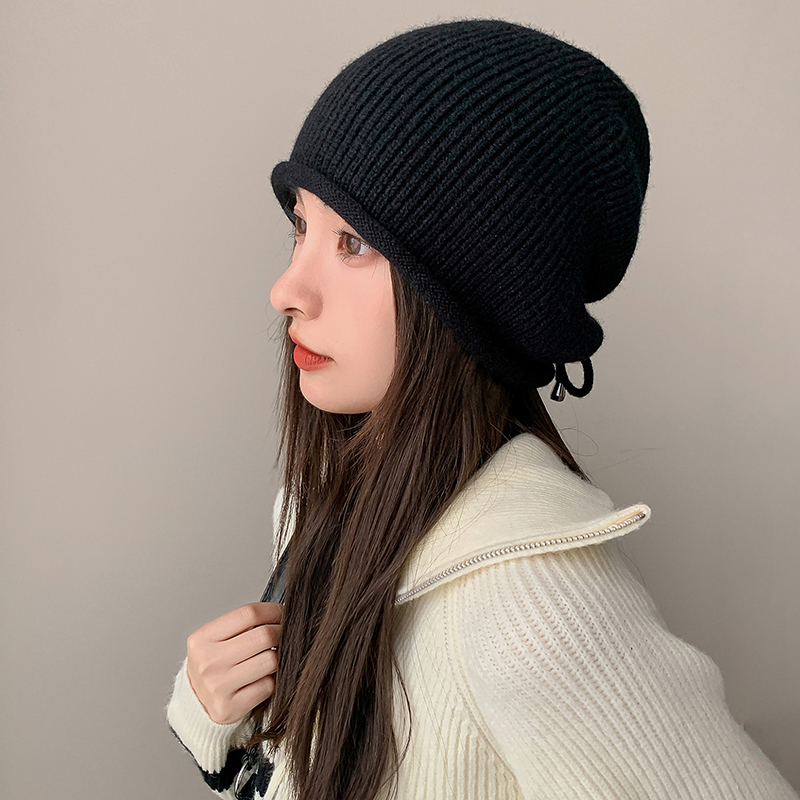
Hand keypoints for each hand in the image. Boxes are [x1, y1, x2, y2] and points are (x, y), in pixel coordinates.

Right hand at [185, 602, 282, 724]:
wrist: (196, 704)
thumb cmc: (212, 666)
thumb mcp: (215, 640)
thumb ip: (242, 625)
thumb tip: (280, 613)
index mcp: (202, 639)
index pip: (248, 614)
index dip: (272, 611)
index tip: (282, 612)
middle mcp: (208, 662)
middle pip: (263, 636)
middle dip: (281, 632)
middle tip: (285, 634)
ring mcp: (218, 686)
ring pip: (270, 661)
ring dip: (279, 658)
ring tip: (274, 656)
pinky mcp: (230, 707)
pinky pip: (267, 686)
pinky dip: (272, 680)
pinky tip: (264, 678)